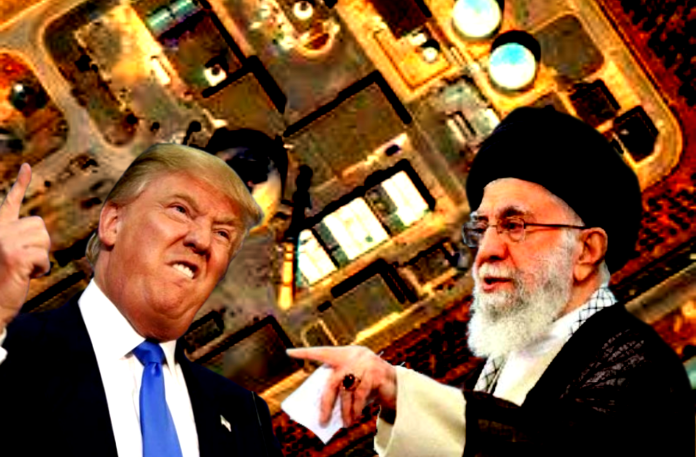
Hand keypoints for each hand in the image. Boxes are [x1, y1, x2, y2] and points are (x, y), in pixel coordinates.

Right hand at [0, 164, 50, 328]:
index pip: (10, 202)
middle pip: (39, 226)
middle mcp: (0, 231)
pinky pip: (44, 257)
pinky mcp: (15, 255)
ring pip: (44, 240)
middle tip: (22, 262)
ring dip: (40, 258)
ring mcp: (5, 242)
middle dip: (39, 245)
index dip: (21, 184)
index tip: (27, 166)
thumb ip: (22, 240)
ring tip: (22, 269)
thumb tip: (37, 230)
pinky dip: (40, 269)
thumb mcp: (12, 255)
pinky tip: (25, 276)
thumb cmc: (4, 282)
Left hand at [287, 346, 396, 426]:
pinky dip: (357, 409)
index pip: (323, 352)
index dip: (306, 353)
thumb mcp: (355, 380)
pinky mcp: (376, 373)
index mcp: (346, 353)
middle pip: (333, 380)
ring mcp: (366, 363)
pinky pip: (361, 395)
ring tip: (345, 424)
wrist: (398, 385)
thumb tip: (325, 406)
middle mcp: (355, 355)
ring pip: (347, 391)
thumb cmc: (370, 383)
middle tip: (322, 420)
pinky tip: (355, 418)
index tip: (289, 352)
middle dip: (326, 403)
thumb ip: (341, 383)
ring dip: (345, 411)